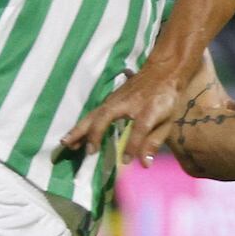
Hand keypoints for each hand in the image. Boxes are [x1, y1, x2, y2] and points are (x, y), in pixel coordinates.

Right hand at [62, 65, 187, 165]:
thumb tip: (144, 164)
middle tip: (87, 152)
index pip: (138, 130)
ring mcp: (115, 100)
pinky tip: (74, 137)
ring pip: (94, 115)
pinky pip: (93, 114)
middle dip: (95, 134)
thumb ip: (154, 142)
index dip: (132, 146)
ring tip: (66, 144)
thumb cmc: (166, 99)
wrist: (163, 71)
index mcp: (148, 110)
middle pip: (106, 117)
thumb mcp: (167, 121)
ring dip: (80, 129)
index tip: (126, 161)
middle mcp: (127, 103)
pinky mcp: (109, 100)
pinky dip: (82, 125)